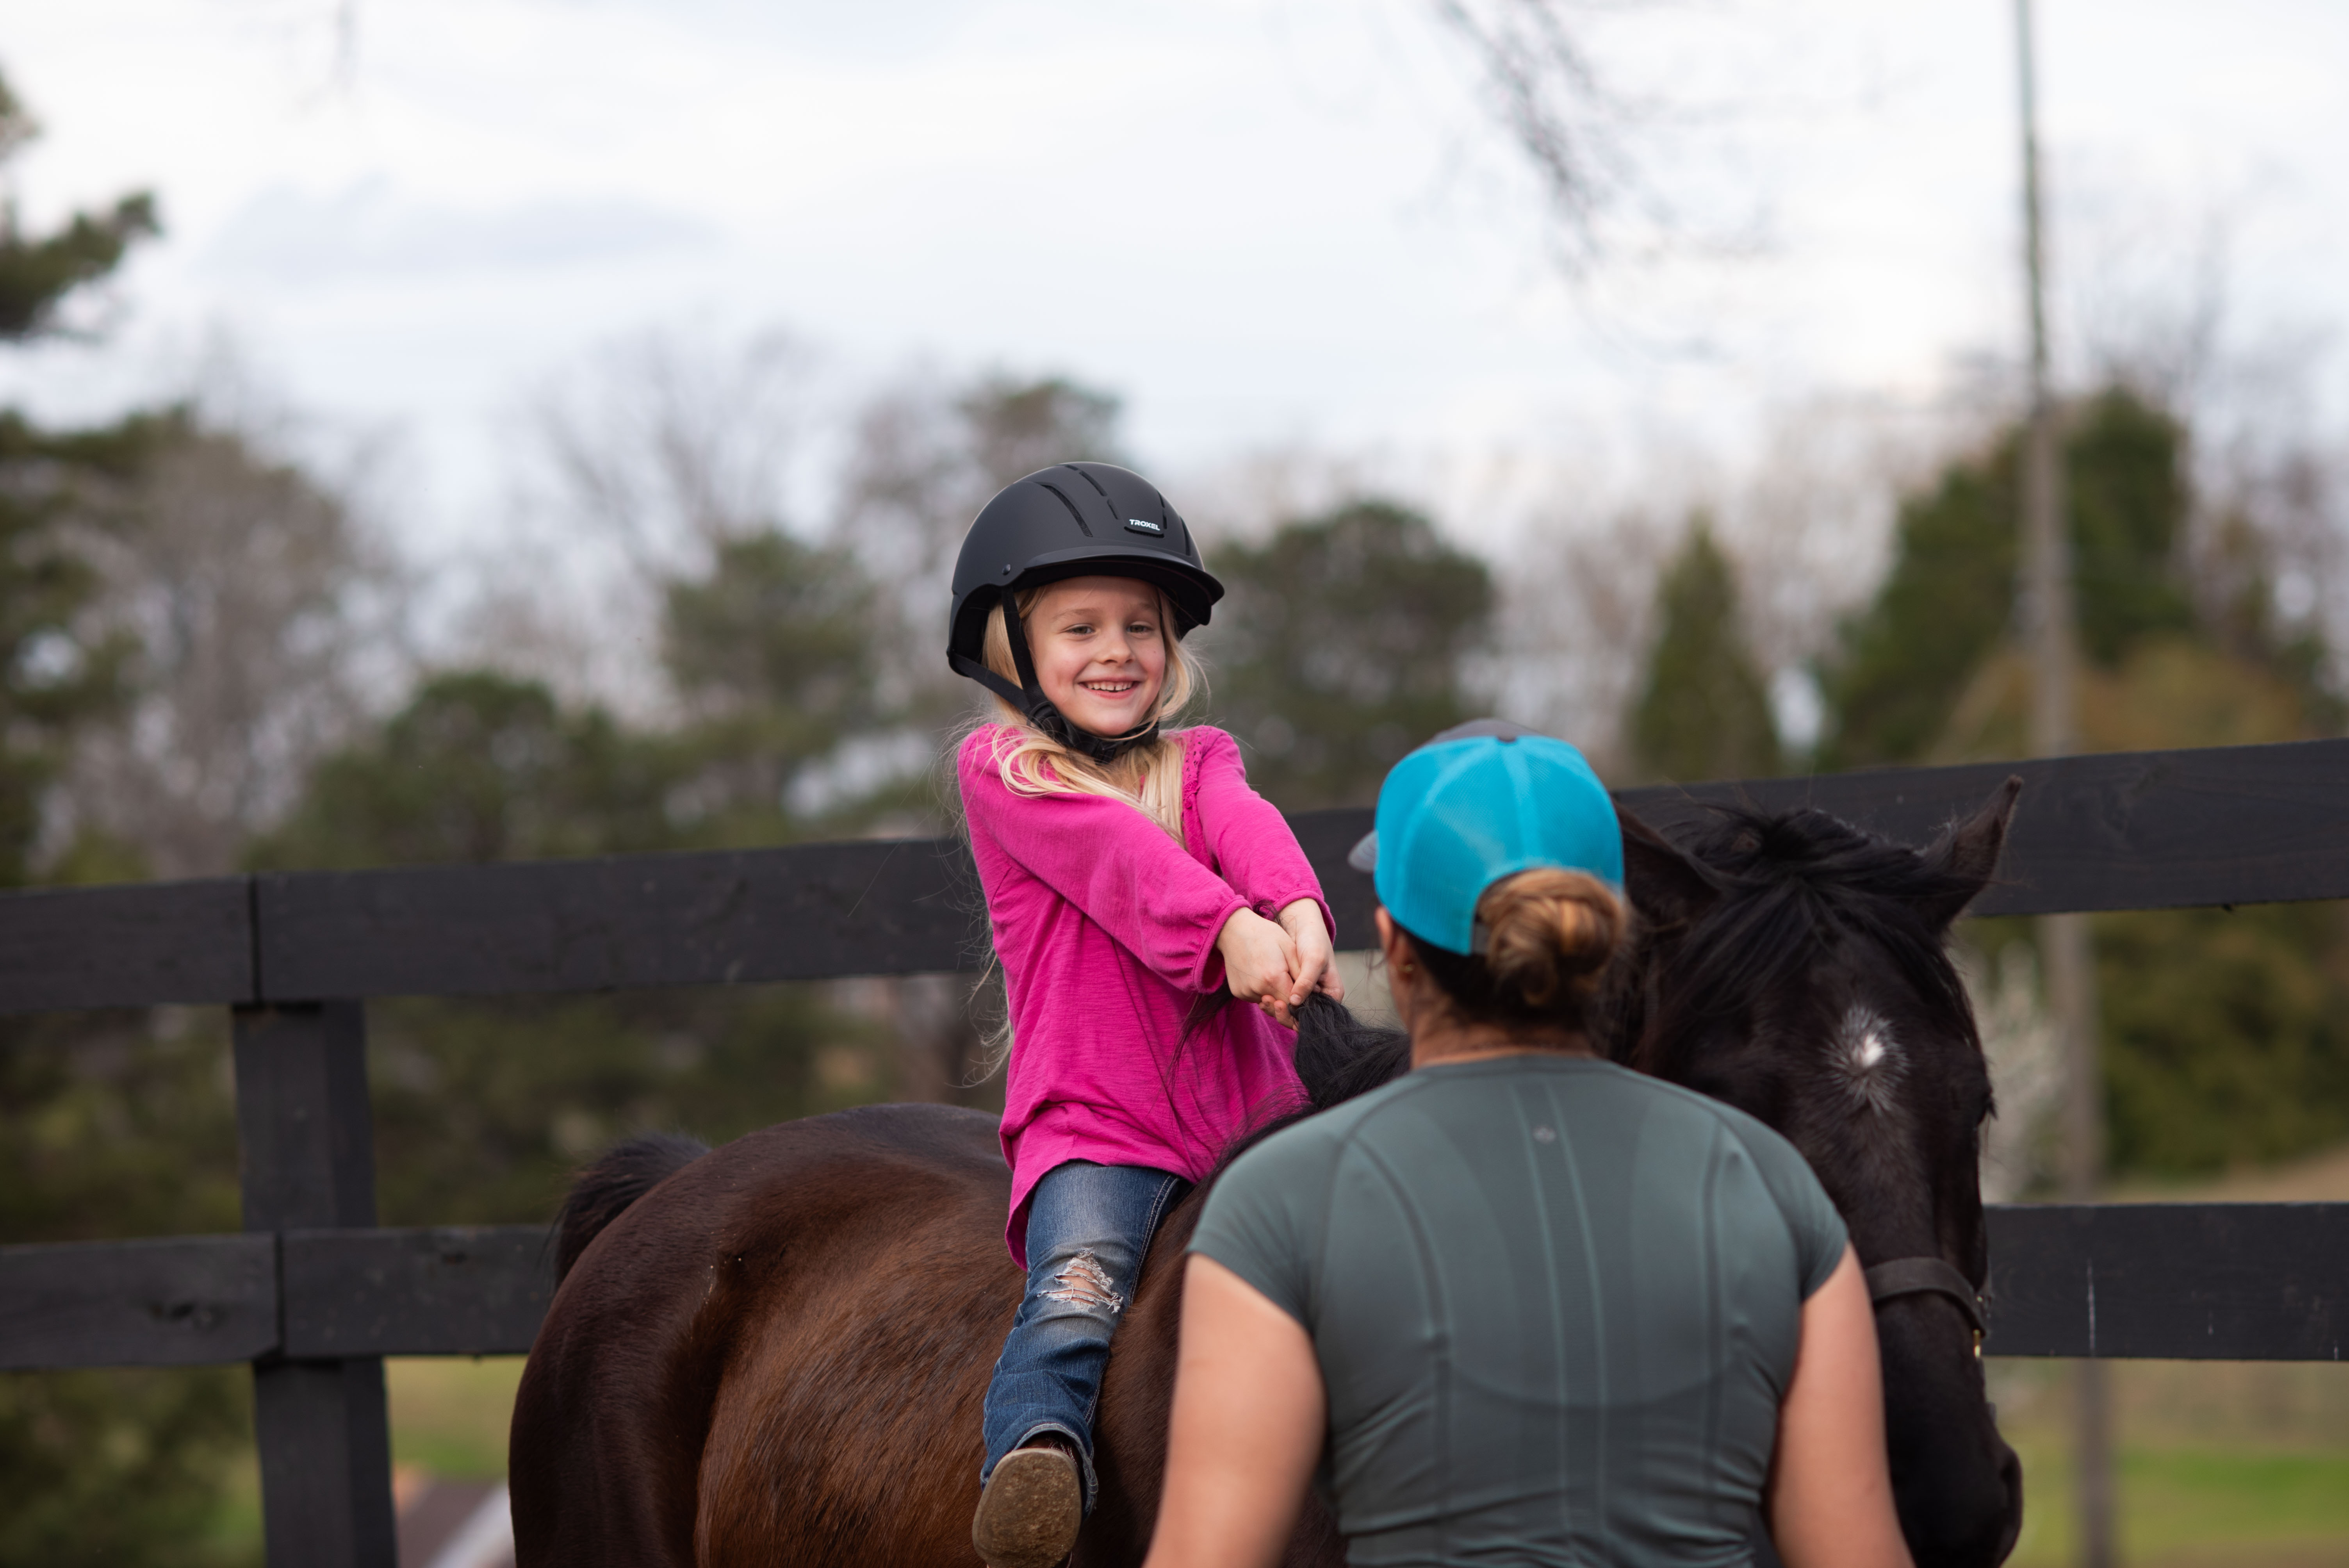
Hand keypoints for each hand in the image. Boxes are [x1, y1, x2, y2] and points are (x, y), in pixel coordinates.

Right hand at [1216, 908, 1299, 1018]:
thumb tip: (1314, 992)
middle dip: (1288, 998)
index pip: (1294, 1003)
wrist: (1234, 930)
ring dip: (1275, 995)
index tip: (1303, 989)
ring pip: (1269, 1003)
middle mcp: (1257, 988)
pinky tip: (1261, 975)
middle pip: (1281, 1005)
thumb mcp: (1289, 949)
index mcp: (1273, 977)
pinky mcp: (1238, 993)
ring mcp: (1245, 992)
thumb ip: (1301, 973)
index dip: (1301, 999)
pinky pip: (1256, 998)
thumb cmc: (1265, 935)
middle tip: (1288, 979)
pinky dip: (1262, 992)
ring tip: (1273, 973)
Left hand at [1274, 899, 1342, 1025]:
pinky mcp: (1293, 989)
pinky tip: (1263, 997)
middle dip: (1286, 1014)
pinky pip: (1284, 1002)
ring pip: (1292, 1011)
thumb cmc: (1313, 940)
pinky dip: (1274, 1001)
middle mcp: (1319, 997)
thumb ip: (1306, 981)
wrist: (1301, 926)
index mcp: (1332, 993)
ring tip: (1264, 999)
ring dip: (1277, 1008)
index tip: (1282, 1007)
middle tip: (1270, 1003)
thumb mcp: (1314, 960)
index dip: (1300, 1017)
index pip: (1318, 1015)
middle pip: (1303, 1016)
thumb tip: (1294, 1002)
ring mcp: (1305, 994)